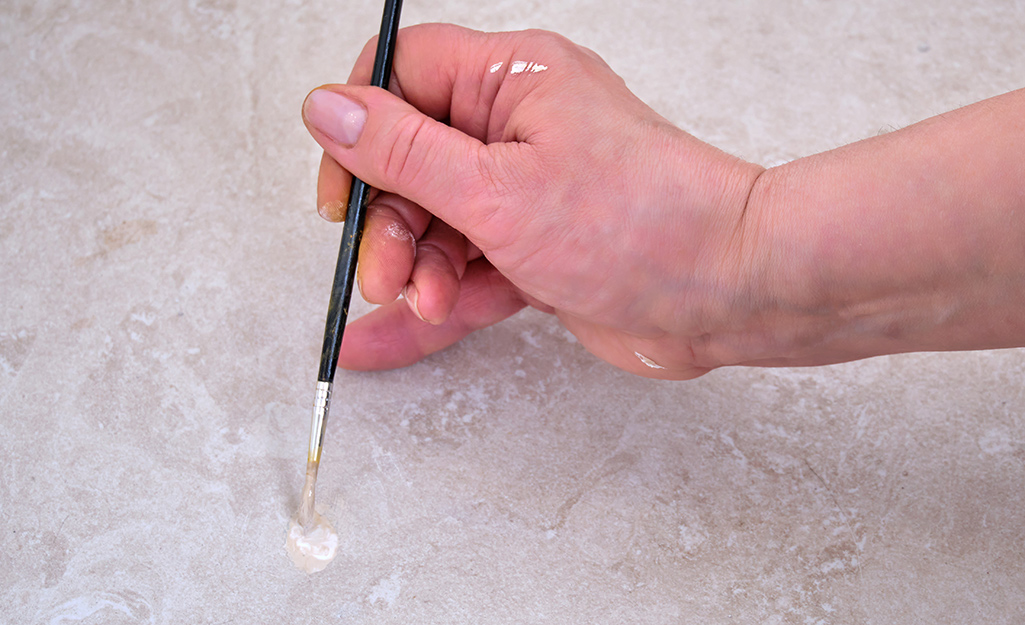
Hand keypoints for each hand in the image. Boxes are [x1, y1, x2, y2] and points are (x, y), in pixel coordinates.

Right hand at [302, 24, 763, 378]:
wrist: (732, 292)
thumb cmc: (643, 225)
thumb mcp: (498, 190)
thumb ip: (403, 152)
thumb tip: (328, 106)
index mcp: (511, 81)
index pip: (401, 75)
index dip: (359, 129)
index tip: (345, 192)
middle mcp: (518, 129)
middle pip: (411, 161)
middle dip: (390, 223)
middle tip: (387, 273)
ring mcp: (530, 193)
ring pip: (438, 224)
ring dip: (418, 269)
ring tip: (427, 302)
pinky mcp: (540, 251)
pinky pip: (469, 270)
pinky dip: (435, 302)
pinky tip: (384, 337)